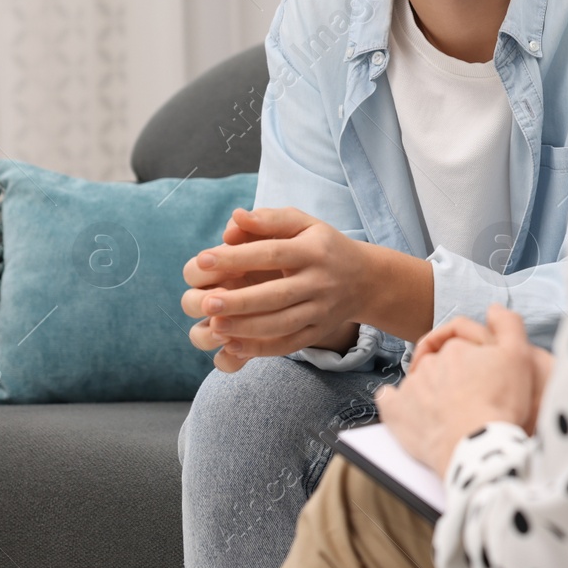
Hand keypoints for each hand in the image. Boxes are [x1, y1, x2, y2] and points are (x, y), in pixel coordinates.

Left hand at [180, 207, 368, 371]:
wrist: (365, 279)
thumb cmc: (322, 246)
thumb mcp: (304, 223)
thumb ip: (269, 219)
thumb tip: (235, 218)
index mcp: (313, 251)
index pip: (272, 254)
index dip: (237, 257)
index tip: (202, 260)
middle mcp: (319, 282)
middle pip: (277, 295)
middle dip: (240, 301)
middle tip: (205, 303)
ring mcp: (321, 310)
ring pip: (282, 324)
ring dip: (247, 328)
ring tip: (214, 326)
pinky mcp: (318, 331)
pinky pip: (289, 344)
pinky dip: (261, 348)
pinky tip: (233, 346)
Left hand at [408, 315, 555, 432]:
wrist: (477, 446)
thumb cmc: (500, 403)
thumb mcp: (518, 356)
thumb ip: (508, 324)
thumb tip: (493, 308)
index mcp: (455, 348)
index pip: (462, 340)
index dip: (475, 351)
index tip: (484, 369)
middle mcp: (428, 364)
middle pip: (440, 360)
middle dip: (453, 369)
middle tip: (472, 392)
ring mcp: (409, 388)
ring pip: (419, 379)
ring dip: (430, 386)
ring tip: (450, 408)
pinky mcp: (396, 413)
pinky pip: (388, 399)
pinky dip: (395, 401)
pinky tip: (407, 409)